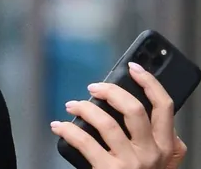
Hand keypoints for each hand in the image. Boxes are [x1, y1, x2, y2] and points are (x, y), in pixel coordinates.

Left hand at [50, 62, 187, 168]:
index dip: (149, 82)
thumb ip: (163, 141)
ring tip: (72, 105)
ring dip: (84, 109)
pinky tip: (59, 126)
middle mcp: (152, 154)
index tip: (133, 67)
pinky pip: (84, 142)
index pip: (164, 106)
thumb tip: (148, 111)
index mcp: (167, 147)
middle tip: (93, 87)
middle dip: (111, 91)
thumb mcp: (161, 163)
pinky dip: (68, 129)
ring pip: (106, 123)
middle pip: (133, 109)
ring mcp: (131, 163)